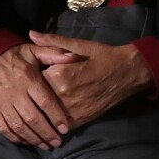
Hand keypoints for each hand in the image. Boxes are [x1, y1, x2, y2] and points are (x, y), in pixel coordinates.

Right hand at [0, 42, 76, 148]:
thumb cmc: (16, 56)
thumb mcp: (35, 51)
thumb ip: (55, 54)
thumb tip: (74, 56)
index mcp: (28, 78)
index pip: (45, 101)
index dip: (56, 117)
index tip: (65, 129)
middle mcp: (15, 92)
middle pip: (32, 118)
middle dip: (47, 133)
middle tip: (57, 143)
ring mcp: (2, 102)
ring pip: (19, 126)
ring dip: (33, 139)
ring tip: (46, 145)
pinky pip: (4, 128)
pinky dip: (16, 138)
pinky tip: (27, 142)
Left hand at [28, 31, 152, 128]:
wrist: (127, 73)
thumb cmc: (103, 56)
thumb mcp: (78, 45)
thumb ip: (52, 42)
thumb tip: (31, 34)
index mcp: (60, 75)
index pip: (34, 79)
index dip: (31, 76)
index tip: (30, 73)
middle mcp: (63, 95)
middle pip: (38, 97)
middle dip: (34, 93)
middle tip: (32, 89)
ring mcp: (71, 111)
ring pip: (46, 113)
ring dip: (42, 108)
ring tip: (38, 102)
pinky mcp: (79, 121)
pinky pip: (59, 124)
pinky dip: (53, 120)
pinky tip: (50, 115)